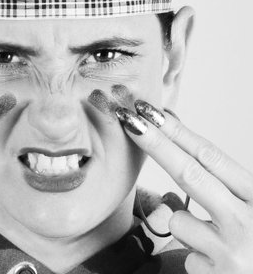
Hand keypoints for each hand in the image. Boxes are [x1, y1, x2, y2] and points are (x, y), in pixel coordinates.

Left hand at [116, 100, 252, 273]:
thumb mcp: (246, 203)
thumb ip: (218, 179)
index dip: (176, 131)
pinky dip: (195, 253)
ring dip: (185, 225)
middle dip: (154, 143)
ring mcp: (235, 251)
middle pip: (189, 173)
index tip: (148, 111)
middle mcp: (250, 220)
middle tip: (128, 119)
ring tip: (213, 240)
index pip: (209, 155)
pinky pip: (185, 253)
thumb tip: (172, 135)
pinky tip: (216, 262)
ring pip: (178, 220)